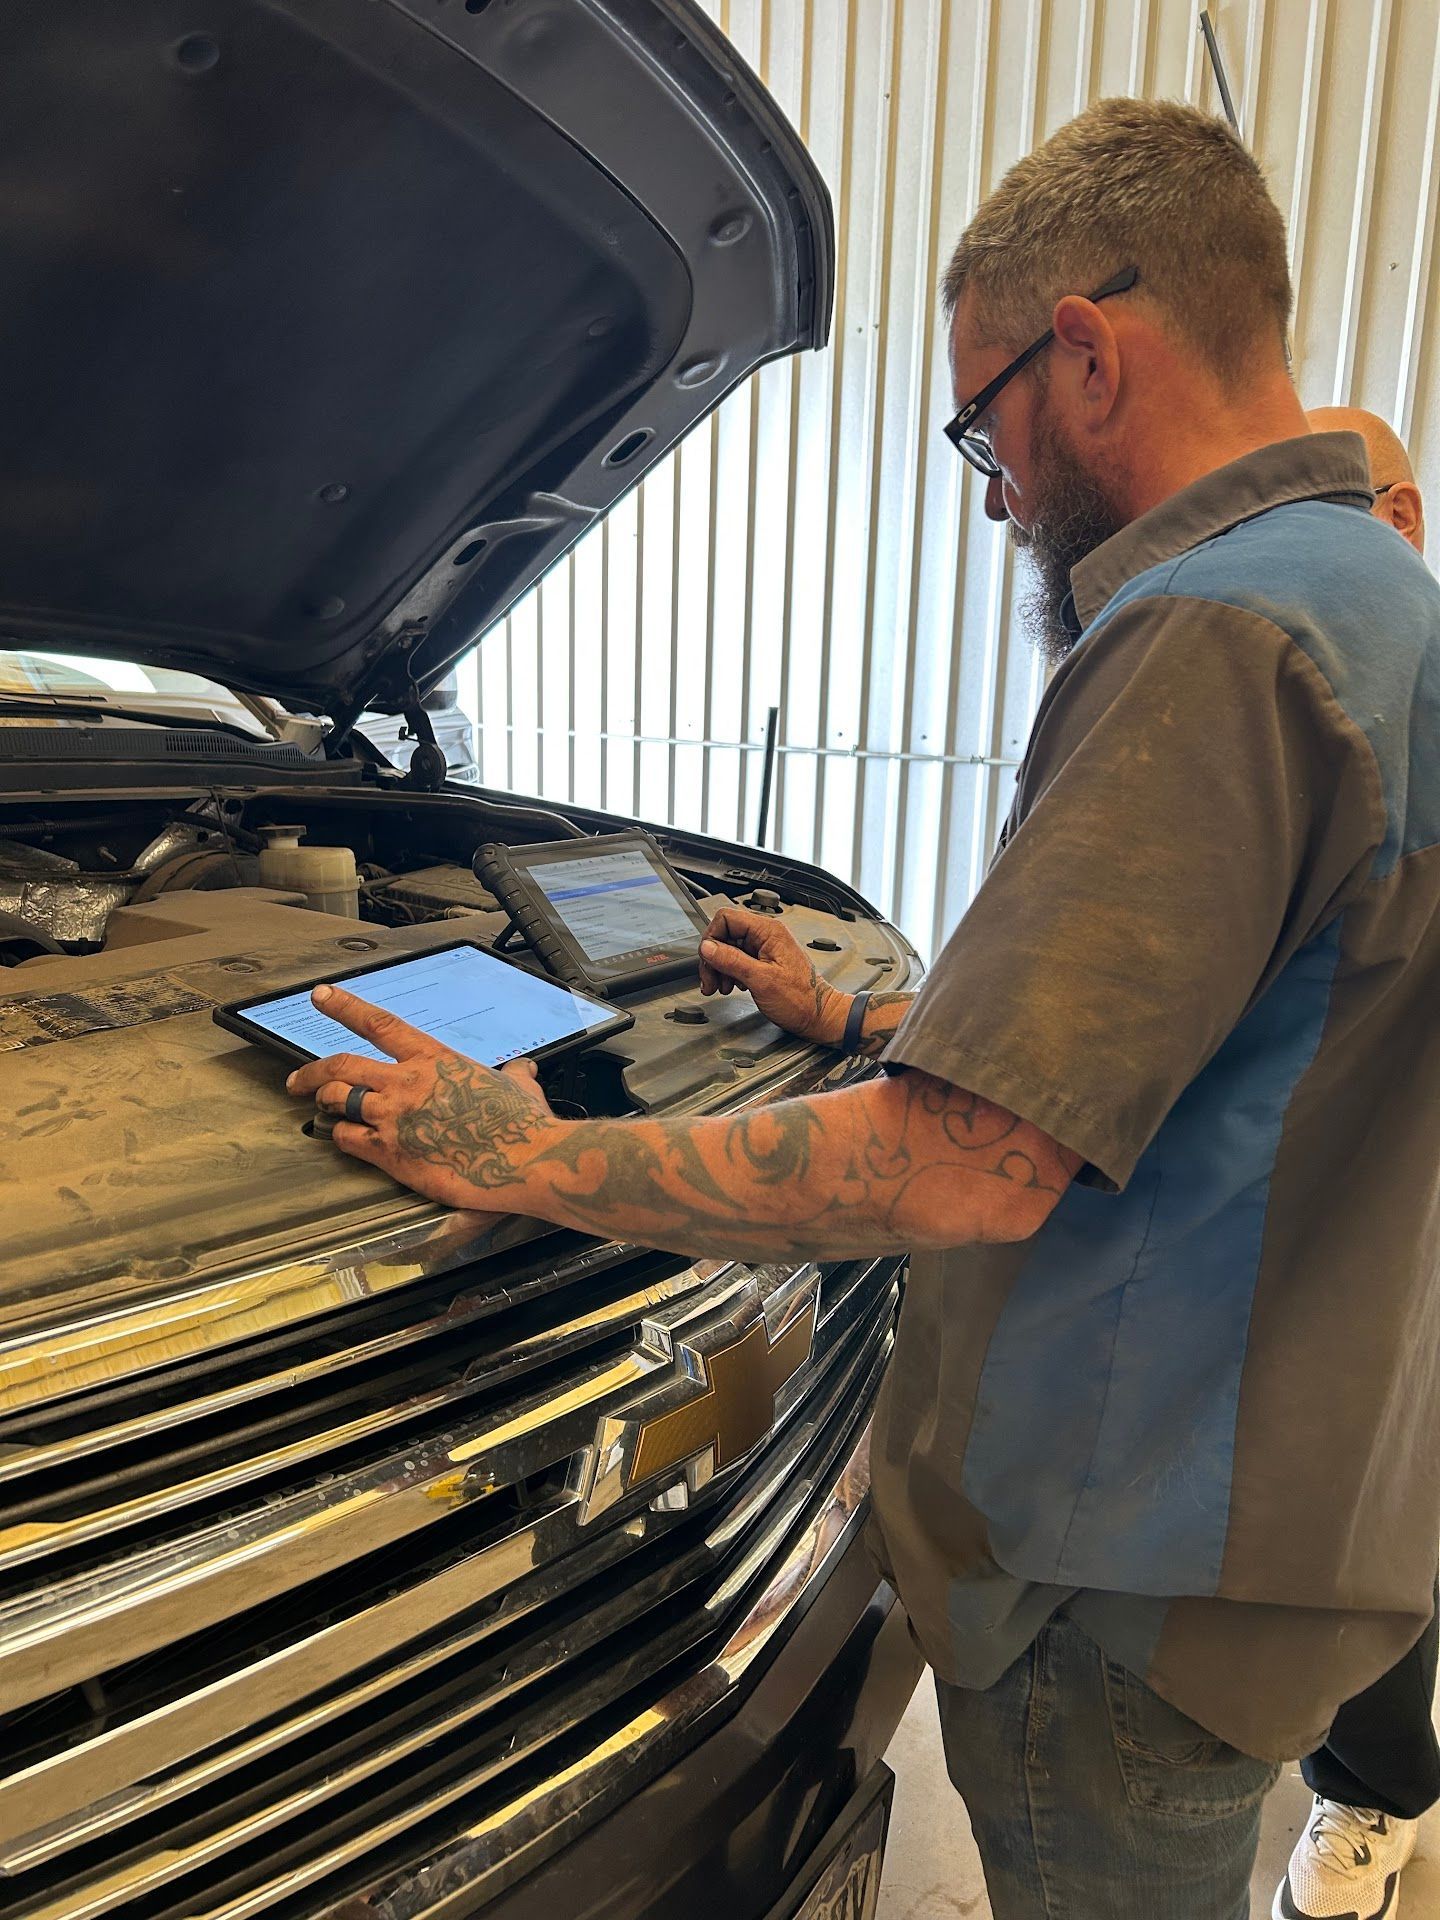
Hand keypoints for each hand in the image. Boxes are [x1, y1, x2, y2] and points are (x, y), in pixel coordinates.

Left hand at [283, 983, 562, 1210]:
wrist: (525, 1161)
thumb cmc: (524, 1124)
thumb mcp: (517, 1087)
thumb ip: (512, 1074)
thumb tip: (521, 1071)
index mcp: (433, 1059)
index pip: (377, 1024)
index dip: (344, 1007)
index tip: (321, 996)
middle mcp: (406, 1084)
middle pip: (341, 1066)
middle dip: (311, 1072)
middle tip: (297, 1080)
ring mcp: (394, 1119)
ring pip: (338, 1101)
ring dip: (325, 1103)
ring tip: (322, 1108)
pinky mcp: (391, 1154)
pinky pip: (347, 1140)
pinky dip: (340, 1137)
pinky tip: (344, 1139)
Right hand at [697, 906, 848, 1044]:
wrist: (818, 1016)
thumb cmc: (801, 1000)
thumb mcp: (761, 980)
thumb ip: (732, 960)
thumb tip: (707, 947)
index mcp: (768, 931)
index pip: (726, 918)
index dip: (712, 938)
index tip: (708, 960)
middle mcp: (766, 935)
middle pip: (725, 935)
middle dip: (713, 958)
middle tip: (710, 981)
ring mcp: (765, 948)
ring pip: (729, 949)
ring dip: (720, 968)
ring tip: (721, 987)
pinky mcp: (763, 962)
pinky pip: (738, 960)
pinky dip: (730, 973)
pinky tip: (732, 986)